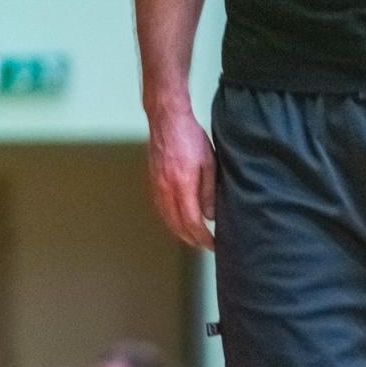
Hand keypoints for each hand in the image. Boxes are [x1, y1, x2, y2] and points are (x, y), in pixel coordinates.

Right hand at [147, 104, 215, 249]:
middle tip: (205, 246)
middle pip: (177, 225)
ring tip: (193, 239)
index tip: (213, 245)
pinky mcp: (152, 181)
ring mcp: (156, 186)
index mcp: (182, 185)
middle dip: (192, 239)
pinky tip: (176, 222)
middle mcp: (166, 189)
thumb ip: (209, 192)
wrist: (166, 120)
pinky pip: (159, 208)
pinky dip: (169, 220)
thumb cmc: (190, 138)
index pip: (192, 222)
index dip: (202, 237)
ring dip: (179, 232)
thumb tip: (210, 216)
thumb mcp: (209, 164)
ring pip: (166, 218)